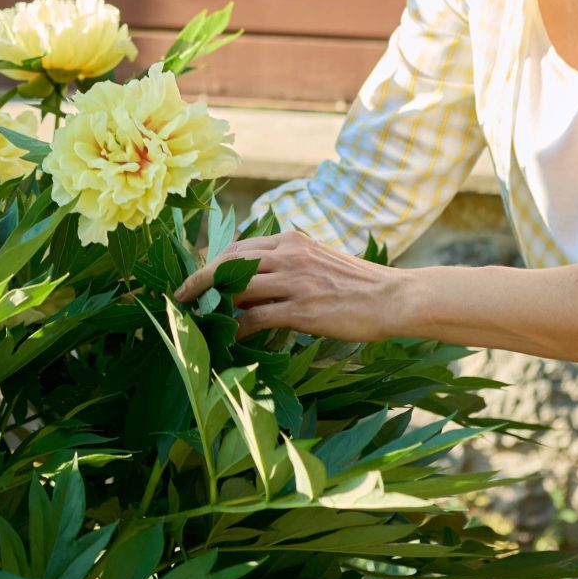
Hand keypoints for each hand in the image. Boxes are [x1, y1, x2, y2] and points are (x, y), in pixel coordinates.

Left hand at [174, 231, 408, 341]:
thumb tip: (257, 281)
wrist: (395, 297)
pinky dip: (235, 328)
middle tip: (182, 298)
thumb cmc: (359, 284)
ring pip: (236, 288)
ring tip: (197, 320)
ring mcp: (294, 281)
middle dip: (200, 281)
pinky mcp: (301, 309)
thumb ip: (289, 263)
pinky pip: (254, 318)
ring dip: (212, 305)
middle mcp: (289, 254)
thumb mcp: (319, 260)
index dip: (212, 263)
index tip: (196, 277)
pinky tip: (227, 338)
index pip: (238, 248)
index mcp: (292, 240)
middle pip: (228, 264)